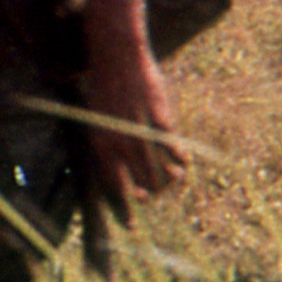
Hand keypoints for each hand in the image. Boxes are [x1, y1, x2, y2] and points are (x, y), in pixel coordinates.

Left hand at [79, 46, 182, 201]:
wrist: (117, 56)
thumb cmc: (104, 87)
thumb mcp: (98, 119)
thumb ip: (108, 146)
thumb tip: (118, 171)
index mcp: (101, 144)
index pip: (113, 186)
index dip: (122, 208)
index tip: (131, 225)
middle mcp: (120, 142)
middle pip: (139, 182)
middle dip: (147, 194)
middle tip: (152, 198)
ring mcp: (141, 130)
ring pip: (158, 167)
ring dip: (167, 178)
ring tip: (173, 179)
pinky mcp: (159, 117)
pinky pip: (171, 144)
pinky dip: (178, 155)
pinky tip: (183, 159)